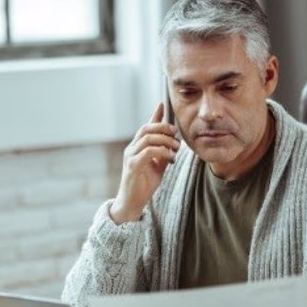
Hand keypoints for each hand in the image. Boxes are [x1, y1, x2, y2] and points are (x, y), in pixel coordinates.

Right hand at [110, 103, 179, 223]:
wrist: (132, 202)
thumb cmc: (144, 184)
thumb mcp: (157, 166)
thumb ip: (163, 152)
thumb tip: (174, 141)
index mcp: (137, 147)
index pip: (145, 127)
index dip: (154, 115)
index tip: (162, 104)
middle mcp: (131, 149)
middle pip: (146, 129)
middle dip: (163, 127)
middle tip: (176, 134)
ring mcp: (130, 157)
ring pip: (148, 138)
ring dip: (165, 140)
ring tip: (176, 148)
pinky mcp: (132, 166)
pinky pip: (148, 152)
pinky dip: (162, 152)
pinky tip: (170, 157)